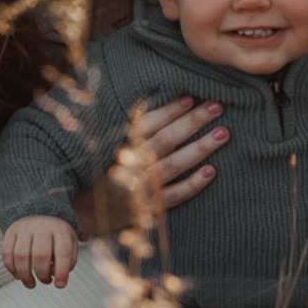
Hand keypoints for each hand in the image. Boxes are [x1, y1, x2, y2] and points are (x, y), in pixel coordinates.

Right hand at [2, 215, 78, 287]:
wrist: (40, 216)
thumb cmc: (56, 236)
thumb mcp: (70, 245)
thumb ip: (68, 262)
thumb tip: (55, 275)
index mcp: (60, 230)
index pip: (63, 252)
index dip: (61, 272)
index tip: (59, 285)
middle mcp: (42, 227)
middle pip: (40, 255)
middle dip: (42, 275)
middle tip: (45, 281)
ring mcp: (24, 228)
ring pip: (21, 256)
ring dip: (25, 276)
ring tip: (31, 283)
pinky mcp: (11, 232)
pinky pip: (6, 253)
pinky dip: (11, 269)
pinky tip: (19, 275)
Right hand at [73, 95, 227, 236]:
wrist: (84, 211)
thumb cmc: (99, 168)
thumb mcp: (107, 143)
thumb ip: (129, 125)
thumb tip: (157, 98)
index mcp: (118, 146)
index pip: (146, 125)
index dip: (168, 110)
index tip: (189, 97)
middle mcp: (129, 166)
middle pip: (165, 141)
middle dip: (192, 122)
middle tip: (216, 106)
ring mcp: (140, 189)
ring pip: (173, 166)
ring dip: (199, 148)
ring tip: (223, 133)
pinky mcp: (149, 207)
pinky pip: (175, 196)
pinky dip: (193, 185)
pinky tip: (212, 171)